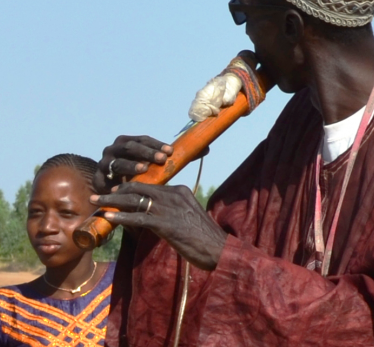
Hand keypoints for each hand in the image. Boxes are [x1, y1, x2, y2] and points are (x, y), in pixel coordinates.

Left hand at [90, 182, 226, 269]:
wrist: (218, 248)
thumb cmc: (204, 236)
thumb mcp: (188, 216)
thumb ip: (171, 210)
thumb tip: (152, 216)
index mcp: (179, 190)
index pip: (149, 185)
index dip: (129, 187)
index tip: (116, 190)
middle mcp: (173, 194)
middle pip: (138, 188)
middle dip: (116, 190)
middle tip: (99, 194)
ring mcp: (169, 208)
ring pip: (134, 200)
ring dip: (112, 200)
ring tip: (96, 201)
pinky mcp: (165, 223)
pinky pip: (138, 217)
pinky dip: (121, 216)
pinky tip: (108, 217)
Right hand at [94, 135, 172, 192]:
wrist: (112, 194)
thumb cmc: (134, 177)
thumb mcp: (147, 166)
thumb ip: (162, 160)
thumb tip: (193, 153)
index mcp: (126, 142)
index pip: (143, 139)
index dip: (156, 144)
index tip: (170, 151)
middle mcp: (113, 148)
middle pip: (131, 146)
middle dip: (147, 152)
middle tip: (162, 158)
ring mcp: (104, 162)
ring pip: (119, 161)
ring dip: (133, 165)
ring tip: (145, 168)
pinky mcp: (99, 177)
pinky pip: (110, 177)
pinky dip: (120, 180)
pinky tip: (130, 183)